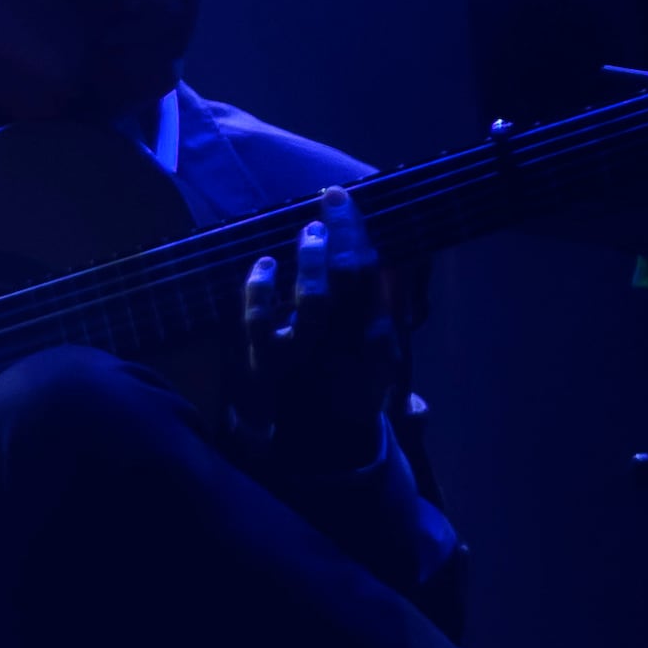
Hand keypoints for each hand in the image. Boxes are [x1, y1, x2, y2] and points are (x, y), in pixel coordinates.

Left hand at [240, 185, 393, 474]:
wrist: (321, 448)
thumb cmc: (351, 390)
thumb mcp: (382, 354)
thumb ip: (384, 310)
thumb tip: (388, 262)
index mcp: (379, 341)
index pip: (376, 277)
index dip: (361, 232)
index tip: (349, 200)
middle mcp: (349, 348)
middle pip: (350, 278)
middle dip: (343, 231)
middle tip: (333, 198)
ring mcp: (306, 358)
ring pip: (313, 300)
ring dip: (310, 259)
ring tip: (309, 230)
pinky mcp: (266, 367)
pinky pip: (260, 323)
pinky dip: (259, 289)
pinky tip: (262, 265)